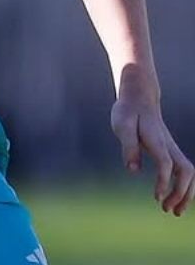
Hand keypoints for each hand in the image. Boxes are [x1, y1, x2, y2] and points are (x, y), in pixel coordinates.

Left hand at [110, 79, 193, 215]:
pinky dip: (184, 187)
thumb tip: (132, 171)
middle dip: (181, 193)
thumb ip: (128, 147)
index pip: (166, 164)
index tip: (157, 197)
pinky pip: (184, 172)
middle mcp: (169, 146)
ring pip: (189, 173)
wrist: (139, 99)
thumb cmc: (128, 113)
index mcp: (157, 141)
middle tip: (167, 210)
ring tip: (173, 211)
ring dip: (185, 194)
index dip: (164, 181)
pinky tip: (174, 199)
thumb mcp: (122, 126)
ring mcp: (173, 149)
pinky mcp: (171, 152)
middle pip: (186, 172)